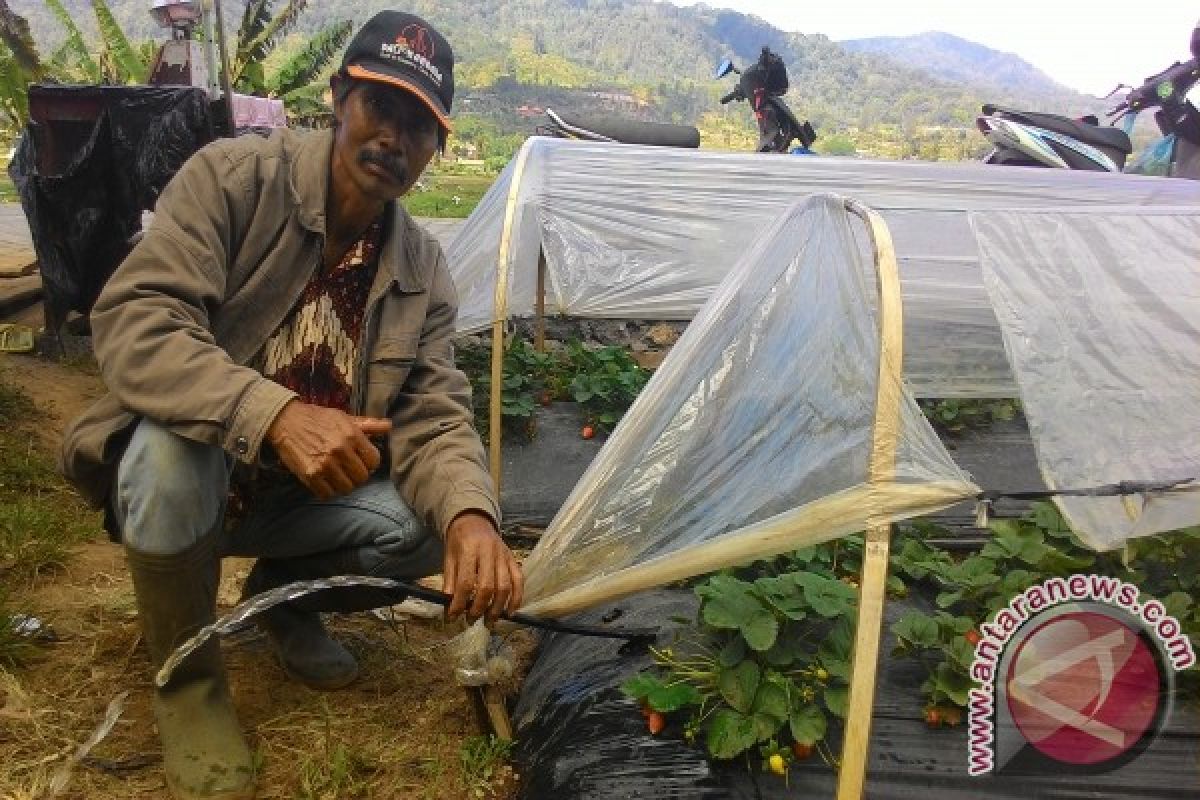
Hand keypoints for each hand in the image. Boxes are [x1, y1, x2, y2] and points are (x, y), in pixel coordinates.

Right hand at [266, 400, 390, 498]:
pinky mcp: (310, 475)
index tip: (363, 461)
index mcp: (352, 435)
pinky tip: (326, 481)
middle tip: (350, 469)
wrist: (285, 421)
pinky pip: (327, 494)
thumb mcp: (344, 417)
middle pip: (362, 477)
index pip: (374, 461)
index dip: (370, 462)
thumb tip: (389, 426)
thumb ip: (368, 424)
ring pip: (347, 488)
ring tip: (338, 476)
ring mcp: (325, 465)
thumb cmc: (317, 418)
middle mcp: (340, 451)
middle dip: (358, 474)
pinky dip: (328, 490)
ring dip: (344, 484)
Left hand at [443, 511, 523, 623]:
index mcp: (469, 550)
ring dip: (498, 608)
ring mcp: (504, 555)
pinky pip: (519, 580)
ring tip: (489, 621)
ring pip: (505, 586)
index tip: (452, 617)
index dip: (459, 603)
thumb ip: (450, 582)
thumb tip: (450, 607)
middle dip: (479, 608)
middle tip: (471, 620)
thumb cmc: (459, 542)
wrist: (474, 521)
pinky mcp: (513, 559)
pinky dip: (517, 598)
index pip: (465, 581)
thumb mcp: (448, 558)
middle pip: (487, 586)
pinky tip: (510, 612)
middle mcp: (489, 552)